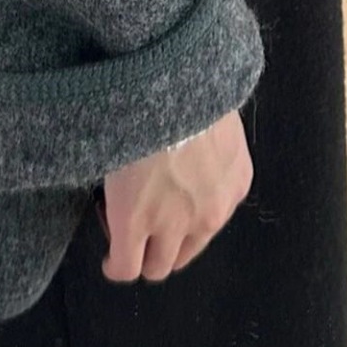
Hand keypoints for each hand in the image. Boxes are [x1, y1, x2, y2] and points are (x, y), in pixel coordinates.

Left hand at [97, 107, 252, 281]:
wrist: (182, 76)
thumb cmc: (133, 106)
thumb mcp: (108, 152)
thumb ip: (114, 192)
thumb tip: (116, 202)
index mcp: (134, 218)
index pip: (126, 270)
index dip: (116, 265)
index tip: (112, 255)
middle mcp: (175, 225)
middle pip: (160, 268)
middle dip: (147, 254)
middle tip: (141, 229)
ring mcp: (212, 209)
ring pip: (193, 247)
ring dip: (179, 239)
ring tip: (170, 208)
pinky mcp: (238, 186)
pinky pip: (221, 212)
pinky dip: (208, 206)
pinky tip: (198, 181)